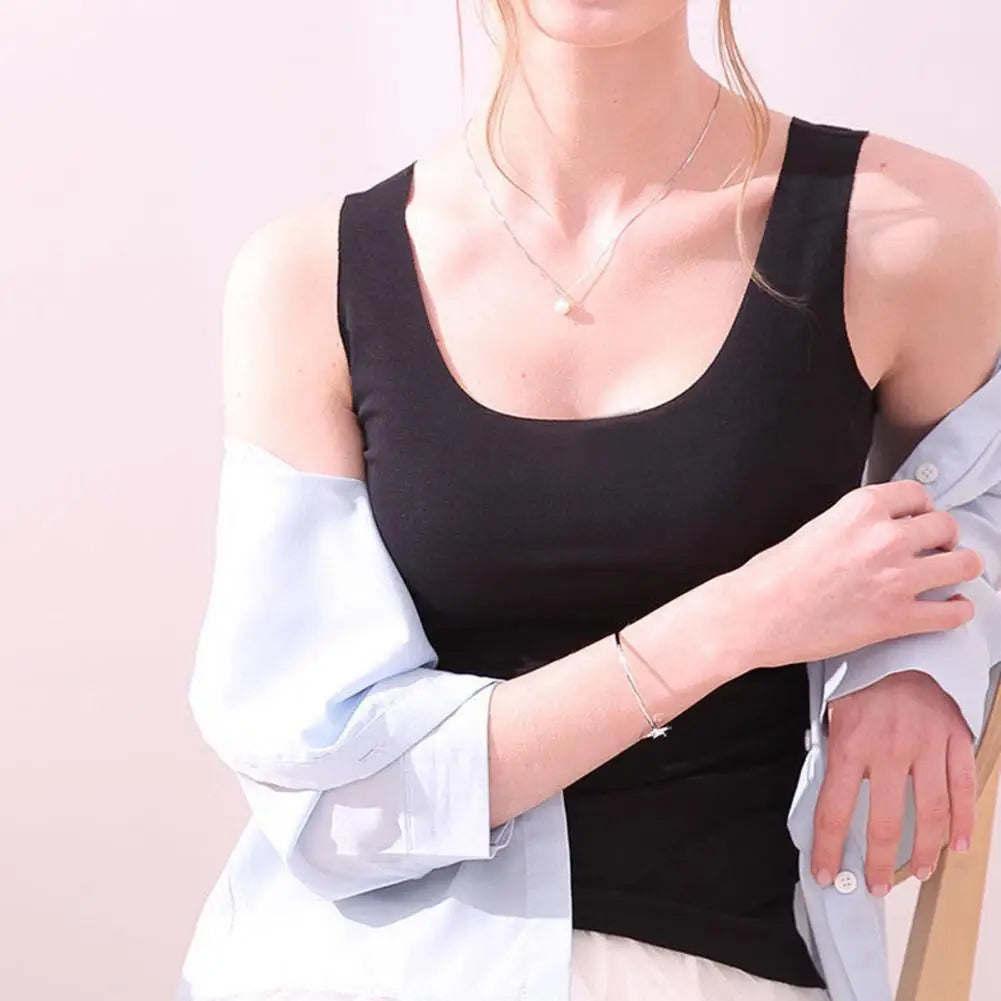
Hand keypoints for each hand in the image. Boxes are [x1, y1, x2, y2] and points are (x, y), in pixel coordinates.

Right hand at [733, 479, 983, 667]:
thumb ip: (852, 526)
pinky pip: (953, 613)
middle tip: (935, 547)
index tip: (918, 518)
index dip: (920, 507)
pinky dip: (958, 610)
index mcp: (860, 509)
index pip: (916, 494)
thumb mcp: (814, 528)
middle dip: (944, 536)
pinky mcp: (897, 619)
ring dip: (961, 567)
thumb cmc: (771, 576)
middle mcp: (884, 539)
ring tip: (951, 573)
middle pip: (946, 525)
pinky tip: (951, 608)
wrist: (755, 614)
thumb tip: (873, 533)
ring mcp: (896, 580)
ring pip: (964, 564)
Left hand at [811, 669, 976, 894]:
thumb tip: (823, 793)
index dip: (827, 848)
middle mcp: (888, 749)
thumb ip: (832, 751)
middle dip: (878, 862)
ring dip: (925, 850)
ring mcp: (926, 745)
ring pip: (930, 812)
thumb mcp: (833, 711)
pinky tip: (957, 844)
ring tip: (917, 872)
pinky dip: (963, 821)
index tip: (825, 873)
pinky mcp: (955, 738)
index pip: (832, 810)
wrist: (900, 643)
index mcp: (850, 744)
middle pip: (883, 822)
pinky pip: (962, 788)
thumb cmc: (862, 678)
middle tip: (876, 884)